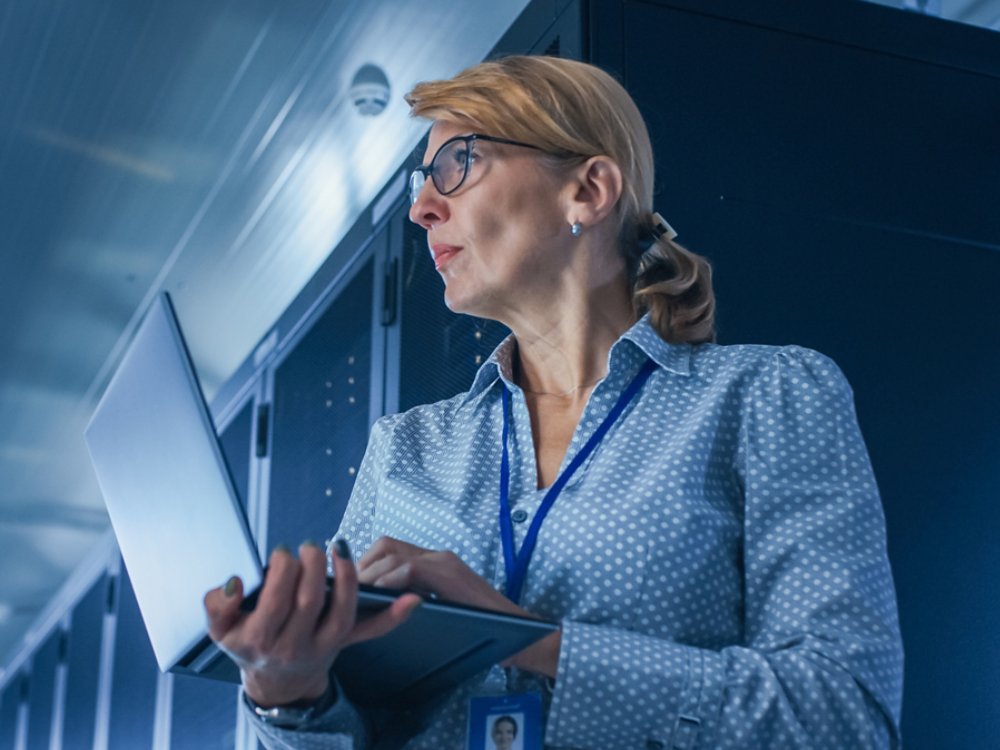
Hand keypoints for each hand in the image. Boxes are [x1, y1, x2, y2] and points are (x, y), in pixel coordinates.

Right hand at [203, 540, 420, 706]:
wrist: (275, 680)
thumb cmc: (248, 642)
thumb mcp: (220, 629)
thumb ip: (218, 604)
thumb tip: (236, 581)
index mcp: (261, 638)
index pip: (276, 600)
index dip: (282, 570)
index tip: (283, 551)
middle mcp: (294, 644)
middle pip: (309, 602)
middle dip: (311, 566)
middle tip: (309, 546)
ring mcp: (323, 644)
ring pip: (341, 612)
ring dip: (345, 577)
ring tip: (338, 548)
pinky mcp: (345, 642)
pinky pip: (372, 630)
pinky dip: (394, 616)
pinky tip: (413, 598)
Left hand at [357, 536, 561, 678]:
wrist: (518, 635)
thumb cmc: (480, 628)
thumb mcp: (440, 608)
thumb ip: (417, 598)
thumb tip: (379, 605)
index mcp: (434, 563)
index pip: (390, 549)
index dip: (366, 563)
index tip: (349, 583)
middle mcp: (438, 556)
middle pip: (386, 545)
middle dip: (362, 564)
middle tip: (347, 588)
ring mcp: (445, 562)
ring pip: (393, 553)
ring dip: (370, 572)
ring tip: (357, 593)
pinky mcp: (450, 574)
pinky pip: (410, 568)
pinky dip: (389, 579)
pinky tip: (378, 594)